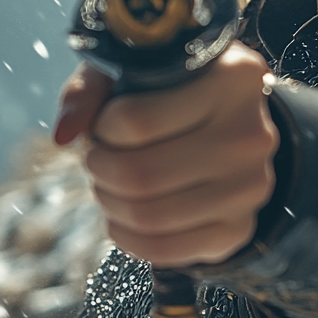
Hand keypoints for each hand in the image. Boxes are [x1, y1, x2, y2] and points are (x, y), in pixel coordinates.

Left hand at [53, 42, 279, 267]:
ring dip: (111, 202)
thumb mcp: (137, 67)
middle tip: (98, 159)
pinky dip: (128, 237)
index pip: (137, 121)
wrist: (232, 126)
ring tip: (110, 184)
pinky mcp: (239, 227)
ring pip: (149, 215)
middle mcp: (252, 133)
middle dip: (101, 170)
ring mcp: (251, 185)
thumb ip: (93, 89)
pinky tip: (123, 216)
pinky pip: (165, 250)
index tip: (105, 124)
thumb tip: (65, 135)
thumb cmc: (175, 91)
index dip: (102, 128)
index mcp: (234, 77)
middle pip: (140, 175)